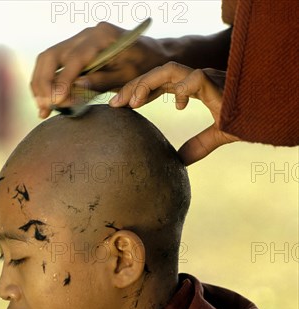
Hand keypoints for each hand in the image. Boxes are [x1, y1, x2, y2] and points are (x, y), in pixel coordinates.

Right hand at [31, 22, 163, 118]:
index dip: (63, 81)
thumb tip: (75, 88)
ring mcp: (78, 40)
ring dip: (40, 85)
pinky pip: (53, 64)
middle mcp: (86, 34)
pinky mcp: (75, 49)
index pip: (74, 59)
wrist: (151, 53)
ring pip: (47, 59)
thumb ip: (102, 81)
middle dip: (43, 84)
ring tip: (43, 109)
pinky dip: (46, 82)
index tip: (56, 102)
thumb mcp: (127, 76)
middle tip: (44, 108)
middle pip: (51, 56)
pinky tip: (47, 101)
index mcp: (102, 36)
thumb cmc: (143, 66)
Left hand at [110, 62, 238, 164]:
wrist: (269, 115)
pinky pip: (196, 77)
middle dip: (133, 86)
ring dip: (148, 84)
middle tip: (114, 104)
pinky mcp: (219, 82)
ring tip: (132, 103)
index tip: (119, 107)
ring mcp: (207, 78)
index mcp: (194, 88)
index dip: (138, 92)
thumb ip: (198, 146)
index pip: (159, 84)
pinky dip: (184, 89)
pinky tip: (178, 107)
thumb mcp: (216, 136)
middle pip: (157, 74)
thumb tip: (180, 163)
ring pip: (170, 70)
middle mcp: (197, 79)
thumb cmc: (247, 118)